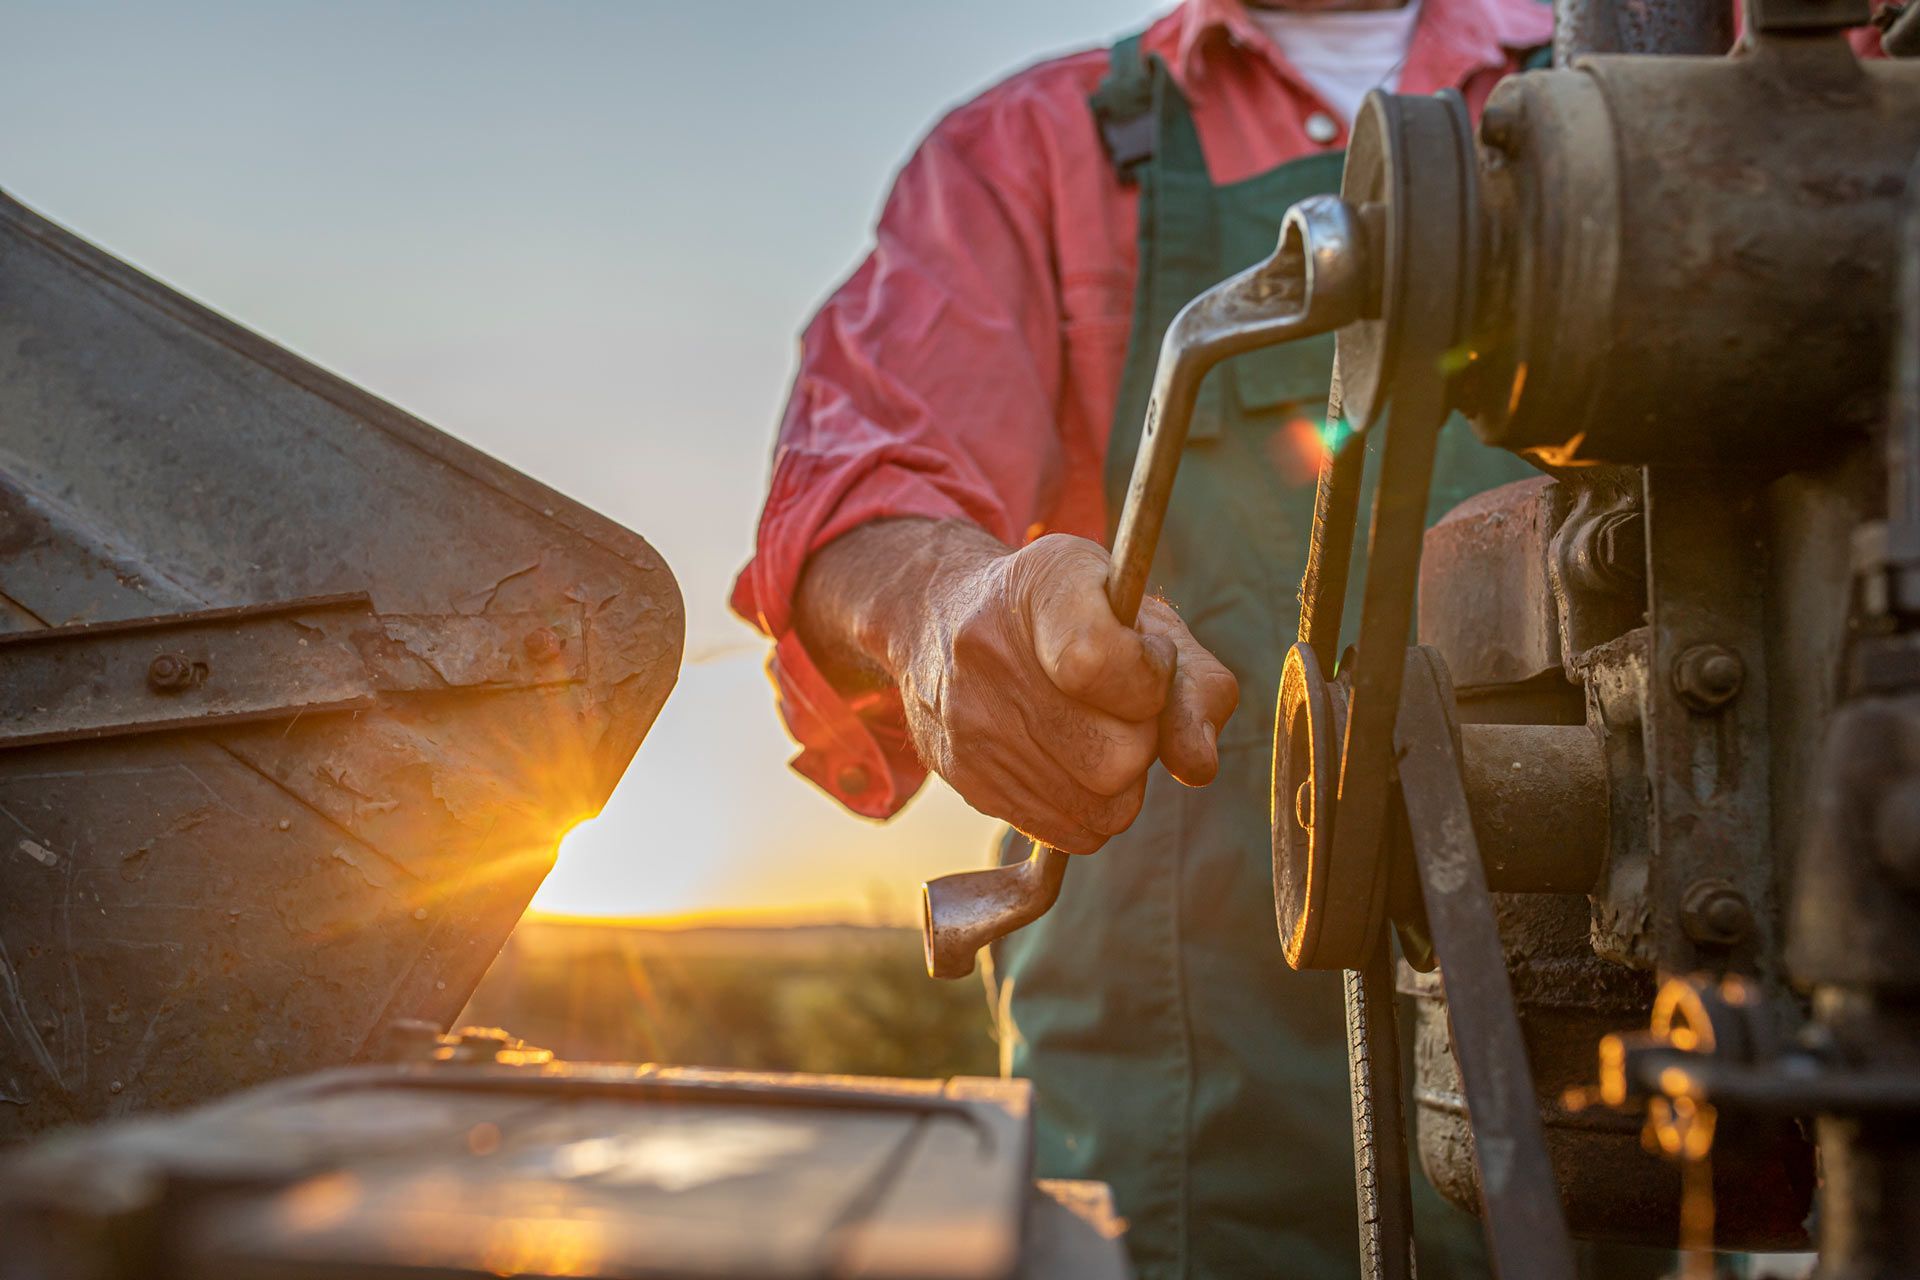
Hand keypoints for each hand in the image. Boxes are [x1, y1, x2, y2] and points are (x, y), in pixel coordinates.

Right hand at [895, 533, 1238, 853]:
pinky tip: (1070, 761)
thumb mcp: (1143, 616)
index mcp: (1041, 587)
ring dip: (1120, 782)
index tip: (1149, 660)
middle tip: (1121, 706)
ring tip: (1095, 733)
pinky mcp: (964, 776)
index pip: (1099, 663)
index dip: (1150, 680)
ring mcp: (969, 721)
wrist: (940, 615)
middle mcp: (988, 651)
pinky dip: (1090, 808)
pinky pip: (1070, 832)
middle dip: (1143, 740)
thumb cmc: (1071, 613)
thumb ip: (1193, 681)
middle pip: (1118, 758)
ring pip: (1103, 808)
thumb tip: (1197, 765)